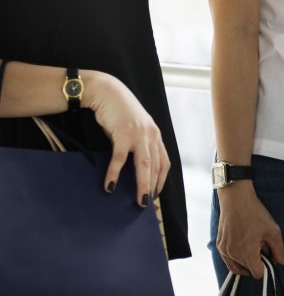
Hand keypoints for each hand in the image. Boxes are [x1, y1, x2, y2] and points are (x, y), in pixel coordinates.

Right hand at [82, 72, 170, 206]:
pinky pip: (120, 158)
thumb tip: (134, 167)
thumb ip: (138, 144)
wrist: (108, 92)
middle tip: (147, 204)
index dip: (161, 179)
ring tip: (139, 201)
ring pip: (144, 164)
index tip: (156, 193)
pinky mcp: (123, 133)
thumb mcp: (134, 128)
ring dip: (142, 184)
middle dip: (153, 186)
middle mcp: (151, 135)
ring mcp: (139, 134)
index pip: (164, 161)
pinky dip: (115, 173)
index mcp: (155, 135)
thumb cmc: (119, 113)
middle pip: (156, 166)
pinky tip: (110, 186)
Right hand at [215, 184, 283, 277]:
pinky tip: (243, 243)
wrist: (236, 199)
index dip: (266, 267)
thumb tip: (283, 263)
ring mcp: (224, 251)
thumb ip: (279, 250)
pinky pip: (228, 260)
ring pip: (237, 267)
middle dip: (256, 261)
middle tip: (261, 244)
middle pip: (248, 270)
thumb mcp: (272, 231)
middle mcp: (233, 255)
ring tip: (252, 244)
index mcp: (247, 253)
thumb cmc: (254, 213)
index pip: (258, 274)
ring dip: (246, 261)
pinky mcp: (219, 246)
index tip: (269, 256)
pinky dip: (236, 257)